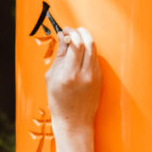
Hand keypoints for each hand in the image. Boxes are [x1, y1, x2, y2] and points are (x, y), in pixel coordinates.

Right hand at [45, 27, 100, 151]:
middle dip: (80, 32)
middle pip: (88, 43)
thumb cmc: (59, 102)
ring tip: (77, 38)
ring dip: (86, 40)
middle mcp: (84, 74)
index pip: (76, 44)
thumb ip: (59, 56)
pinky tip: (80, 53)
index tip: (64, 31)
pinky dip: (88, 52)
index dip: (71, 33)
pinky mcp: (100, 79)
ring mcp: (95, 77)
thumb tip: (63, 38)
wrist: (74, 121)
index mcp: (69, 74)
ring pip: (94, 49)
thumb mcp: (51, 79)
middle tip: (72, 30)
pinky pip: (95, 59)